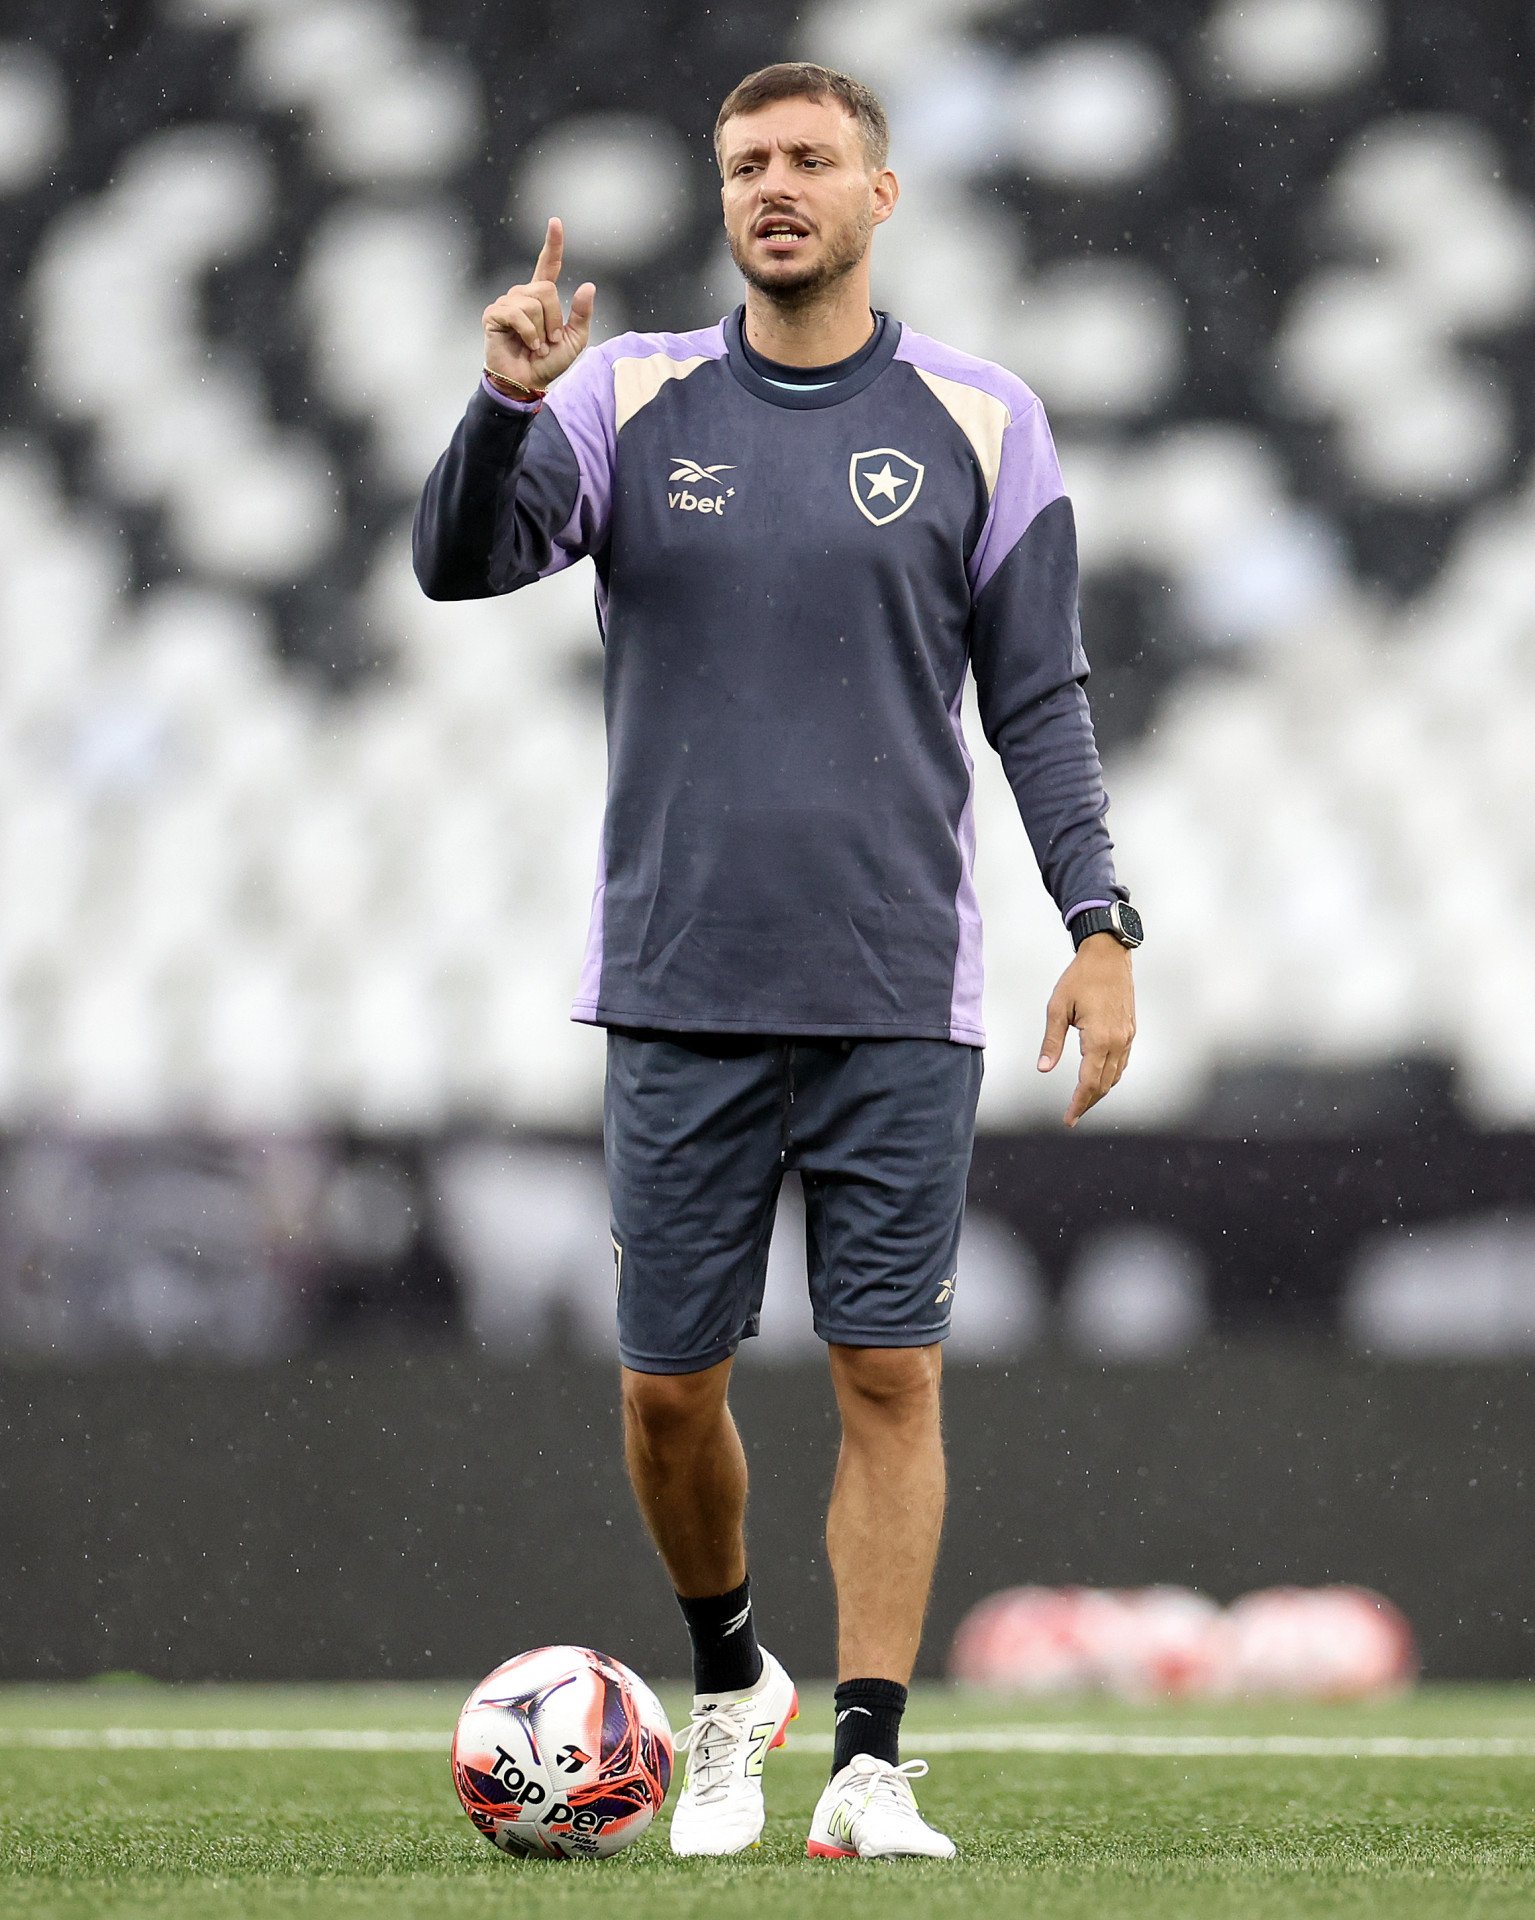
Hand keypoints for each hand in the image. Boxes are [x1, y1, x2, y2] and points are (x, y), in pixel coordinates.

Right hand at [482, 217, 595, 391]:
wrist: (527, 382)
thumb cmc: (548, 363)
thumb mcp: (574, 340)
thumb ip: (582, 314)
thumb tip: (588, 285)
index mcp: (541, 298)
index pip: (547, 265)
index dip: (552, 244)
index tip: (555, 222)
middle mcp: (522, 295)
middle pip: (546, 290)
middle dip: (554, 319)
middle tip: (549, 341)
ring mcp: (507, 303)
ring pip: (533, 303)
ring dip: (541, 330)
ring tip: (537, 346)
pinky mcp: (494, 315)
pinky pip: (518, 314)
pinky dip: (528, 333)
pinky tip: (527, 345)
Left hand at [1036, 933, 1135, 1128]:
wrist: (1109, 955)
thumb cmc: (1080, 977)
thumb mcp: (1058, 1008)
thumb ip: (1052, 1042)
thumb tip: (1043, 1069)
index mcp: (1099, 1038)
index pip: (1089, 1083)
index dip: (1078, 1104)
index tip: (1068, 1119)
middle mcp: (1118, 1041)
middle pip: (1104, 1084)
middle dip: (1087, 1102)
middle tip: (1071, 1116)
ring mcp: (1127, 1036)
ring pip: (1115, 1075)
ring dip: (1099, 1091)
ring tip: (1082, 1101)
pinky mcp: (1130, 1030)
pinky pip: (1122, 1062)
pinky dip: (1110, 1076)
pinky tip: (1098, 1078)